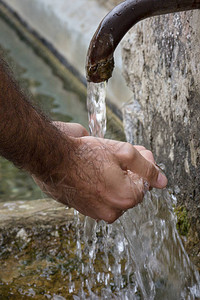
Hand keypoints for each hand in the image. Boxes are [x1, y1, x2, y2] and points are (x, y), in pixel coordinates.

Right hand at [34, 123, 166, 222]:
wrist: (51, 159)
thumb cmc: (85, 154)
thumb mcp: (122, 152)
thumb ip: (146, 166)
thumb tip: (163, 181)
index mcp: (126, 198)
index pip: (144, 183)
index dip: (140, 165)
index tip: (131, 153)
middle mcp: (113, 212)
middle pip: (130, 190)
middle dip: (128, 173)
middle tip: (117, 156)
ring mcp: (97, 213)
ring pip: (116, 194)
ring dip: (114, 179)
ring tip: (103, 163)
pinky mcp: (85, 210)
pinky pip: (102, 198)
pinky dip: (102, 186)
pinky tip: (93, 172)